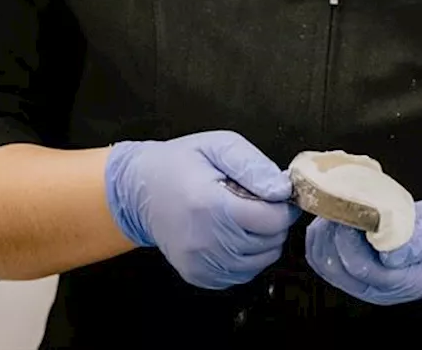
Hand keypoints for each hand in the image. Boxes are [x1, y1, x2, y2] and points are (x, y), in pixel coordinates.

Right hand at [104, 131, 301, 289]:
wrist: (138, 191)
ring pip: (261, 262)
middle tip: (258, 203)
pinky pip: (241, 274)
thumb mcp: (218, 145)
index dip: (283, 206)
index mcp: (210, 205)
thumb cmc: (181, 163)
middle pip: (269, 242)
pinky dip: (248, 257)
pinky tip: (234, 235)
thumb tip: (283, 191)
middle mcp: (204, 241)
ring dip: (264, 240)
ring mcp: (199, 263)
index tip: (276, 193)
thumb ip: (254, 165)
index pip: (272, 220)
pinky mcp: (196, 276)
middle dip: (275, 222)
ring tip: (245, 218)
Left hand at [305, 196, 421, 305]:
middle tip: (338, 199)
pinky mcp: (362, 267)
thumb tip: (391, 250)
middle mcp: (385, 288)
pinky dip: (324, 235)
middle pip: (340, 268)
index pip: (365, 268)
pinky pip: (328, 257)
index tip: (351, 208)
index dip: (351, 239)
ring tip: (335, 203)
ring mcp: (370, 280)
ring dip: (324, 233)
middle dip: (333, 233)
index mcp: (409, 283)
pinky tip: (333, 214)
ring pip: (328, 264)